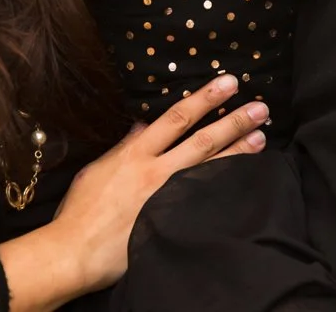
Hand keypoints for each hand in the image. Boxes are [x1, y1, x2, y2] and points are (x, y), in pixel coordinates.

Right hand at [50, 75, 268, 291]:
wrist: (75, 252)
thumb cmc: (80, 212)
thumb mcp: (98, 169)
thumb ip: (124, 146)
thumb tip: (142, 126)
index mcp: (136, 154)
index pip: (176, 118)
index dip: (205, 98)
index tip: (228, 83)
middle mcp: (156, 172)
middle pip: (203, 141)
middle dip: (233, 121)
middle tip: (260, 107)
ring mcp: (167, 199)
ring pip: (210, 168)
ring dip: (239, 151)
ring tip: (261, 136)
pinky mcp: (173, 223)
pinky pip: (206, 202)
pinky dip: (227, 189)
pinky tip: (246, 181)